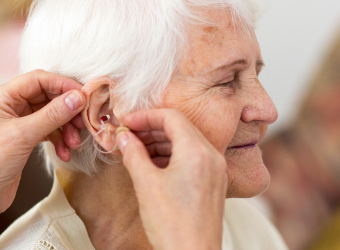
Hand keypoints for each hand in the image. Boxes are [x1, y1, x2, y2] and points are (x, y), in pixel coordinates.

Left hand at [0, 70, 85, 249]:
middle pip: (47, 96)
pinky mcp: (23, 138)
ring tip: (74, 143)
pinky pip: (48, 130)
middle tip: (82, 122)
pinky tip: (65, 153)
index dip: (63, 85)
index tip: (84, 95)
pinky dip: (59, 139)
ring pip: (50, 114)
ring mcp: (16, 122)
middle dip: (67, 110)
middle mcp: (8, 105)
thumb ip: (52, 114)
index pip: (38, 79)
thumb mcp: (23, 136)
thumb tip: (78, 97)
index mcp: (1, 97)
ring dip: (65, 127)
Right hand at [117, 109, 226, 249]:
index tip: (126, 122)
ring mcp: (216, 170)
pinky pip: (193, 157)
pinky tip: (152, 164)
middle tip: (128, 135)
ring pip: (187, 142)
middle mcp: (212, 156)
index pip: (171, 116)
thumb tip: (123, 136)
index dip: (145, 116)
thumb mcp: (145, 183)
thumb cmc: (172, 224)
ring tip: (136, 149)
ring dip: (161, 141)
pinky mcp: (214, 184)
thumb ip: (133, 153)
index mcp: (197, 151)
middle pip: (180, 126)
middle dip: (152, 127)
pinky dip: (172, 155)